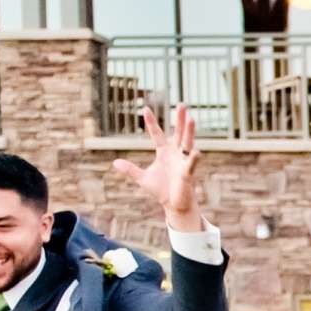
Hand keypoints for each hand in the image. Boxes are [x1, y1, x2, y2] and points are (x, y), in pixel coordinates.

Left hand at [111, 105, 202, 227]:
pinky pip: (191, 164)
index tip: (145, 108)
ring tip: (191, 118)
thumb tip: (114, 163)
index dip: (151, 122)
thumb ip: (130, 170)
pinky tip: (196, 151)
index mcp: (164, 152)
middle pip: (178, 133)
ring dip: (189, 132)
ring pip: (187, 143)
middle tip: (182, 105)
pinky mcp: (188, 173)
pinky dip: (194, 158)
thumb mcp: (142, 178)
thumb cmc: (161, 190)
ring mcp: (182, 162)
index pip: (157, 134)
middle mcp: (175, 153)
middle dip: (180, 119)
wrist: (174, 205)